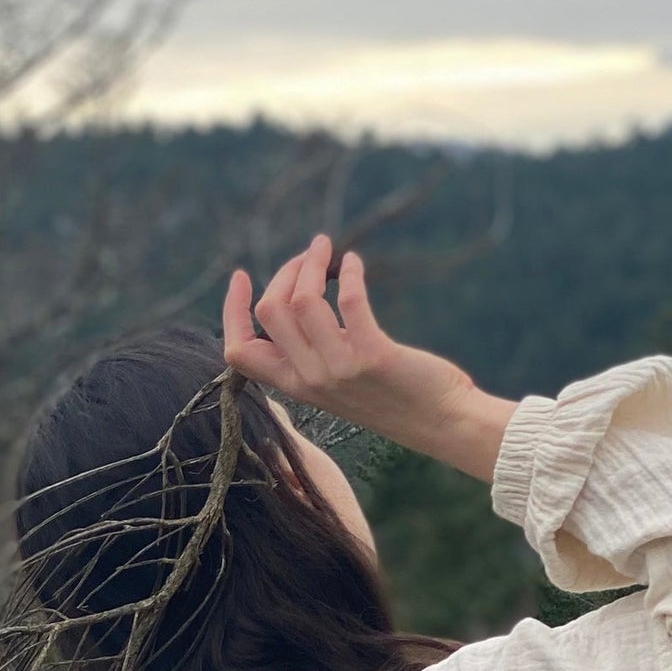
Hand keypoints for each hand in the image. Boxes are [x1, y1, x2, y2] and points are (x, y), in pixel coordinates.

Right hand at [223, 233, 517, 481]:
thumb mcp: (335, 382)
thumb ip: (309, 355)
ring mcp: (339, 369)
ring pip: (303, 300)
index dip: (233, 310)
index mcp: (295, 386)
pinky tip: (355, 264)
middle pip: (270, 311)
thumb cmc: (389, 397)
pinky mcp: (371, 356)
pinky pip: (348, 300)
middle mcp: (310, 380)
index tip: (241, 275)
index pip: (239, 351)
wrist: (438, 422)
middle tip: (309, 255)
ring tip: (326, 248)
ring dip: (313, 263)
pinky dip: (349, 272)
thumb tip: (294, 304)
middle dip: (286, 271)